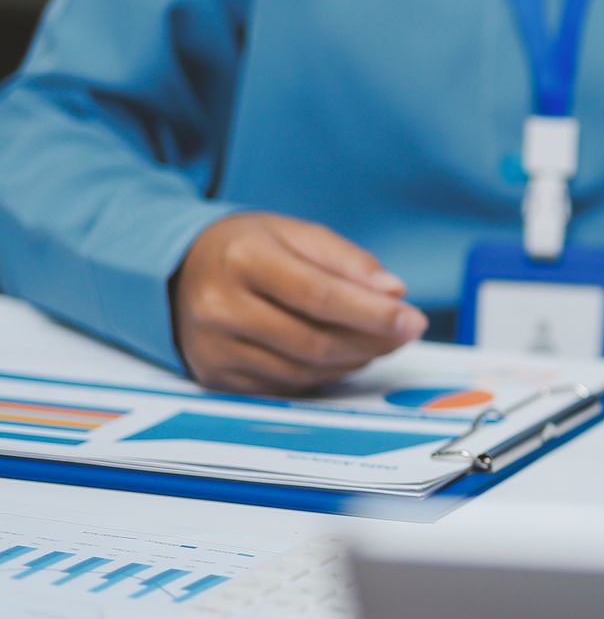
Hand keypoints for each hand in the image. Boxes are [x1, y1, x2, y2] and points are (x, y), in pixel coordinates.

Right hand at [172, 213, 427, 393]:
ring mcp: (215, 347)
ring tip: (376, 341)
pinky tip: (343, 355)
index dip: (373, 314)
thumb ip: (347, 261)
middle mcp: (220, 306)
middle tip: (405, 333)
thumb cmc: (247, 249)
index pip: (320, 296)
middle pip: (315, 341)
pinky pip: (287, 385)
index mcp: (242, 259)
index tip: (413, 321)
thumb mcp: (295, 234)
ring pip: (305, 369)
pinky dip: (325, 373)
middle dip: (372, 342)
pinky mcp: (217, 375)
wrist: (176, 271)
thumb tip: (394, 292)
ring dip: (353, 360)